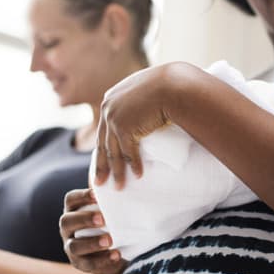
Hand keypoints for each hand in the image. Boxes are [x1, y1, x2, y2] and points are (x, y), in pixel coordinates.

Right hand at [59, 188, 125, 273]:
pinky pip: (88, 263)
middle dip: (84, 219)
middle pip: (66, 221)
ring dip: (92, 243)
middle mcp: (67, 229)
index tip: (97, 195)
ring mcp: (70, 247)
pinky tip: (116, 255)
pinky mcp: (79, 263)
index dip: (81, 196)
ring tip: (110, 241)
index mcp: (73, 211)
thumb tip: (130, 188)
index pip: (70, 200)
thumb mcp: (110, 213)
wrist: (114, 253)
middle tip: (102, 219)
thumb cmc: (111, 225)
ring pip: (74, 245)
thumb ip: (112, 203)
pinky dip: (103, 260)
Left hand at [95, 64, 176, 188]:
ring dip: (117, 172)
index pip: (104, 128)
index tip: (103, 160)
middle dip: (101, 165)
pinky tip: (138, 176)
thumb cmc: (167, 85)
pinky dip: (133, 166)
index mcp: (111, 98)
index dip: (103, 146)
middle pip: (103, 143)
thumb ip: (139, 100)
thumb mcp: (147, 90)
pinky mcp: (124, 128)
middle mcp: (108, 108)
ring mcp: (114, 118)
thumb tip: (145, 110)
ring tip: (118, 187)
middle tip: (99, 182)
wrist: (173, 85)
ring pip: (113, 152)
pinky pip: (128, 152)